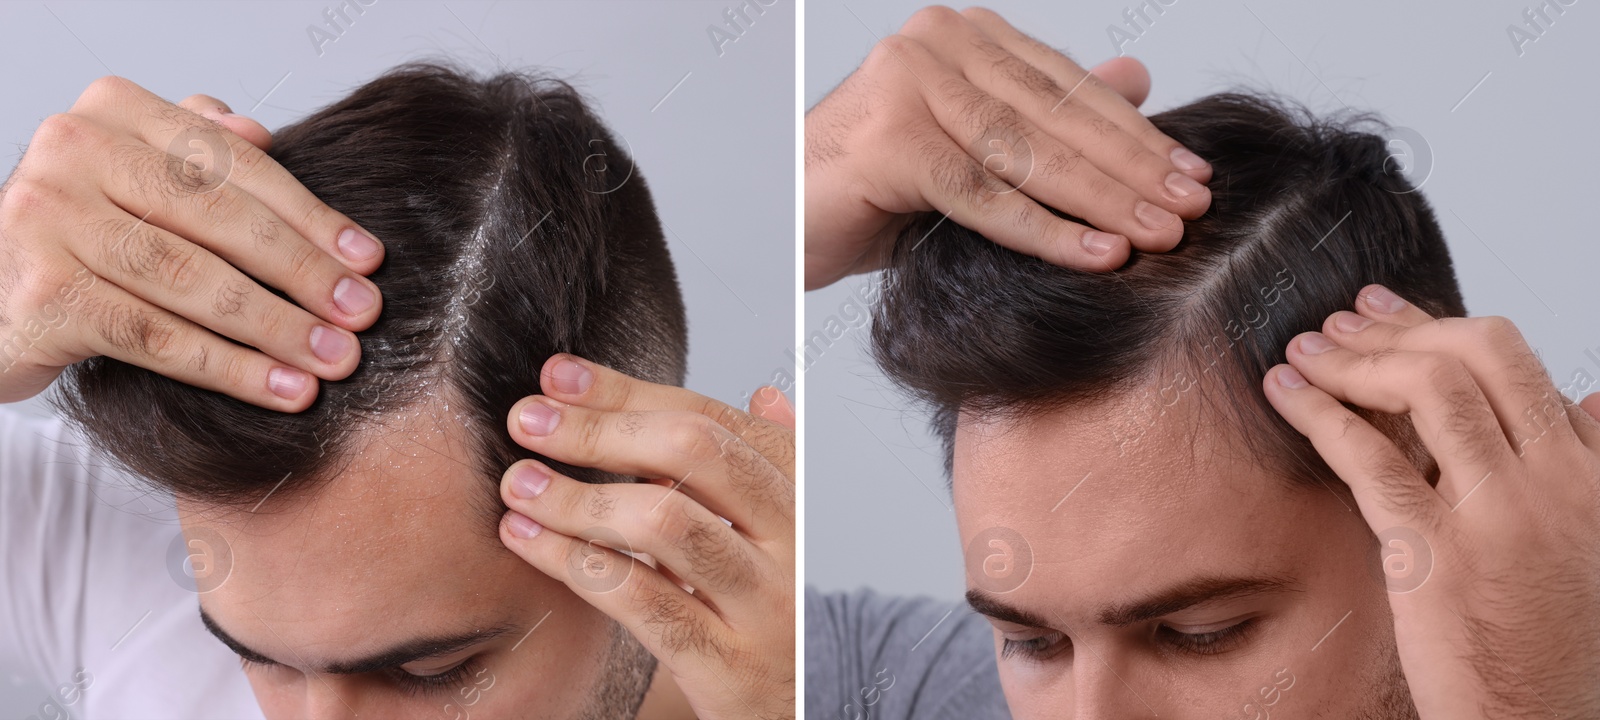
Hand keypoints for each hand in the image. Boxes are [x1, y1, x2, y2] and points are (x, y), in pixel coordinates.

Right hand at [0, 76, 384, 410]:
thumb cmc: (85, 238)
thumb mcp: (138, 180)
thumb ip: (196, 149)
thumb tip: (265, 131)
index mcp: (112, 113)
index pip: (235, 162)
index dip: (310, 214)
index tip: (369, 259)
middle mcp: (72, 153)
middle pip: (219, 218)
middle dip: (304, 272)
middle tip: (363, 313)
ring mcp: (47, 221)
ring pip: (193, 280)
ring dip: (279, 327)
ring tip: (336, 358)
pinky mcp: (43, 295)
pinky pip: (158, 338)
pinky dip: (232, 369)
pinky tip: (285, 390)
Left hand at [497, 354, 795, 719]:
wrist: (813, 708)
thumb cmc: (782, 616)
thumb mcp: (789, 538)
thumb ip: (774, 466)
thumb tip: (764, 392)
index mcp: (801, 494)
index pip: (712, 418)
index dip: (628, 391)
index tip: (559, 375)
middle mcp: (792, 541)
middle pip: (692, 454)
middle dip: (599, 429)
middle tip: (528, 420)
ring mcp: (764, 604)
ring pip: (664, 522)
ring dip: (577, 494)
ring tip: (520, 483)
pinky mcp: (728, 665)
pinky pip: (641, 599)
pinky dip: (574, 561)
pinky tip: (527, 539)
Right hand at [804, 5, 1212, 289]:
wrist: (788, 224)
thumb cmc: (877, 190)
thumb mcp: (974, 148)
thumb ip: (1047, 112)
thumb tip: (1137, 77)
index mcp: (960, 37)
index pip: (1065, 84)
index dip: (1134, 131)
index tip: (1191, 172)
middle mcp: (933, 46)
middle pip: (1053, 115)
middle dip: (1130, 167)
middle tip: (1192, 207)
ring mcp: (906, 88)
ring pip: (1025, 153)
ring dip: (1102, 199)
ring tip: (1159, 235)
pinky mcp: (889, 143)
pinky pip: (983, 194)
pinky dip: (1046, 229)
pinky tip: (1097, 253)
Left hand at [1264, 284, 1599, 718]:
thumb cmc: (1554, 643)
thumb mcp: (1591, 538)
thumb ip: (1583, 466)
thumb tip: (1590, 400)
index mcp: (1591, 473)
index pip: (1515, 363)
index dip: (1438, 325)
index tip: (1382, 311)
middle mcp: (1557, 482)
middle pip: (1478, 354)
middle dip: (1396, 326)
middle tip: (1337, 321)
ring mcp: (1501, 516)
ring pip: (1429, 389)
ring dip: (1353, 358)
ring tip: (1303, 351)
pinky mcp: (1438, 554)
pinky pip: (1372, 457)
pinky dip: (1320, 412)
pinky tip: (1284, 395)